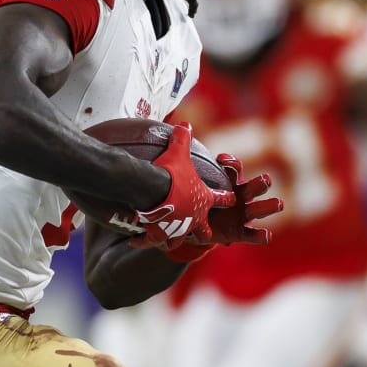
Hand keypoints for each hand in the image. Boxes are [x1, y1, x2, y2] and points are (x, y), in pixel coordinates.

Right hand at [128, 124, 236, 250]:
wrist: (154, 187)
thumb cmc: (171, 169)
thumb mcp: (178, 151)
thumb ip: (183, 138)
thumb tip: (185, 125)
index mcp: (203, 199)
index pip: (222, 199)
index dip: (226, 198)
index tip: (231, 199)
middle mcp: (194, 218)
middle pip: (204, 231)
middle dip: (204, 232)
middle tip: (202, 232)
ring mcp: (177, 229)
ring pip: (177, 241)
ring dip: (172, 240)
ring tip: (165, 240)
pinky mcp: (160, 234)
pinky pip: (151, 241)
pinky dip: (143, 242)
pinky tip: (135, 242)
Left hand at [164, 154, 284, 261]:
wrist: (200, 226)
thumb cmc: (200, 200)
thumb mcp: (192, 184)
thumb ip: (183, 162)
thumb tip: (172, 134)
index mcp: (231, 182)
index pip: (235, 168)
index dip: (231, 163)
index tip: (221, 160)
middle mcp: (242, 196)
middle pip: (254, 186)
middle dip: (261, 183)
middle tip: (266, 180)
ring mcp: (244, 215)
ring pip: (259, 209)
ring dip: (269, 206)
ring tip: (278, 203)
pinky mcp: (241, 232)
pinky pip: (252, 235)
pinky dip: (260, 235)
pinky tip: (266, 235)